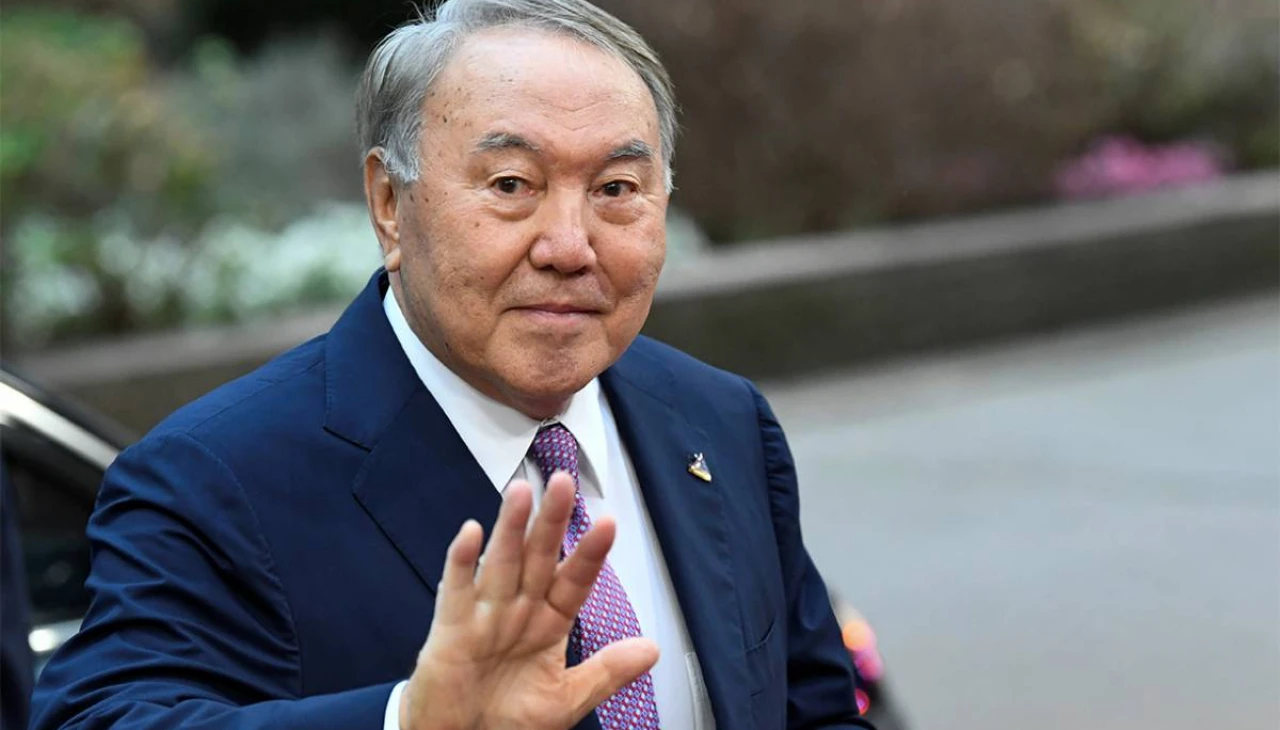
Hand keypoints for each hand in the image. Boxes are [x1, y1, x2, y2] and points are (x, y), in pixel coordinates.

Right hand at [399, 472, 658, 729]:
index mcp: (548, 624)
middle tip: (562, 483)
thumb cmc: (508, 721)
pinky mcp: (450, 630)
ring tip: (521, 493)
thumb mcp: (565, 699)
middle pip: (537, 558)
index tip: (609, 524)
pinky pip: (456, 591)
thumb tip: (652, 649)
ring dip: (509, 528)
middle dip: (550, 521)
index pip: (574, 581)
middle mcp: (518, 611)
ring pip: (501, 564)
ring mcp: (483, 616)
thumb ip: (606, 672)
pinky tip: (470, 533)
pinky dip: (461, 563)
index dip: (590, 554)